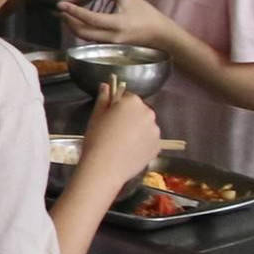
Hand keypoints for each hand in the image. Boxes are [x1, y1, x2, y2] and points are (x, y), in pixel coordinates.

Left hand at [57, 0, 165, 49]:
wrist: (160, 35)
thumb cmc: (146, 14)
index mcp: (117, 23)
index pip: (90, 18)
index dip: (74, 11)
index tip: (61, 4)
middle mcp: (112, 36)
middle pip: (82, 32)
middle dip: (68, 21)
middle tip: (60, 10)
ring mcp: (110, 43)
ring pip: (85, 37)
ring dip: (73, 27)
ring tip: (66, 15)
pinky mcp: (110, 45)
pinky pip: (91, 39)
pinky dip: (81, 30)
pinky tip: (78, 22)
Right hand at [77, 81, 162, 195]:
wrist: (105, 167)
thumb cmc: (97, 139)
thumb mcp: (96, 116)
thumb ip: (103, 98)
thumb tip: (106, 86)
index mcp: (132, 102)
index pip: (127, 96)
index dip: (117, 106)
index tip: (109, 116)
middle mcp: (148, 113)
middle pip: (139, 111)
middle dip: (130, 117)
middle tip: (114, 130)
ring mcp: (155, 131)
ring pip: (145, 126)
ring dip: (137, 130)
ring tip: (122, 143)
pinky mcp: (158, 147)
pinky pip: (150, 141)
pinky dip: (142, 144)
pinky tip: (129, 151)